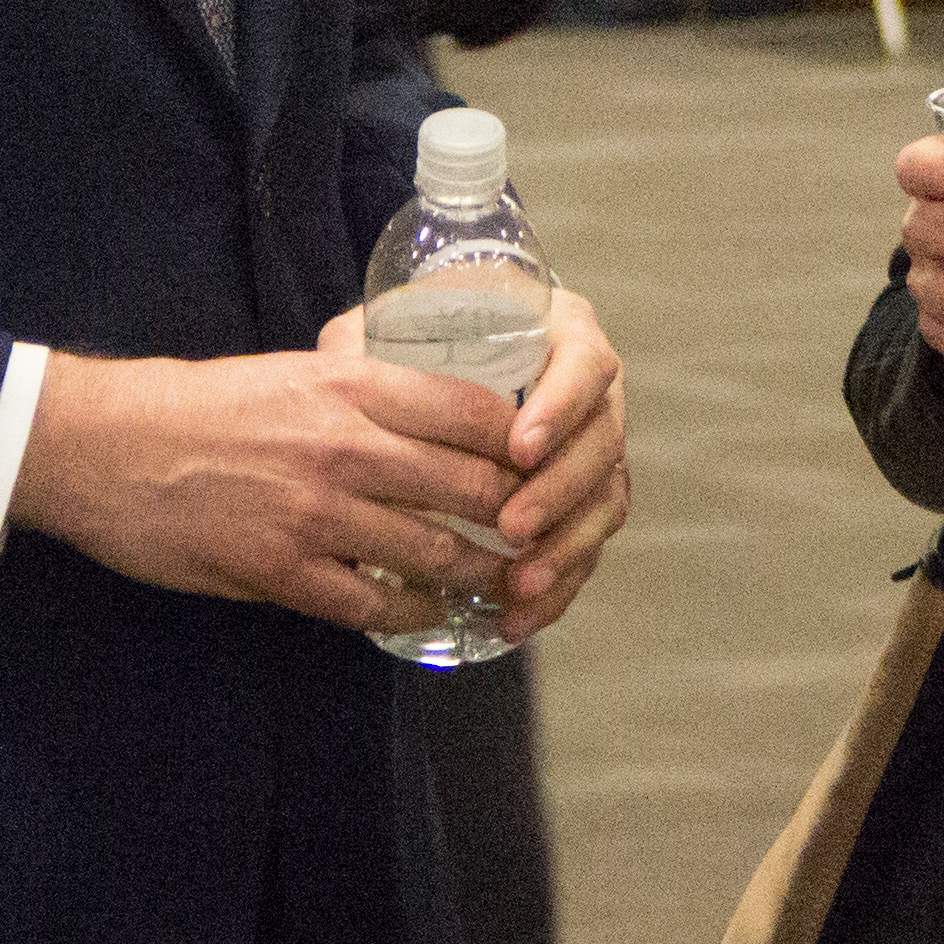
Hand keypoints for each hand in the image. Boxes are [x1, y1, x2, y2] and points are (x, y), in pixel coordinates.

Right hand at [12, 344, 536, 633]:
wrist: (108, 446)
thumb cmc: (204, 405)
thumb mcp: (299, 372)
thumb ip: (370, 394)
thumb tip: (441, 416)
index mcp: (355, 386)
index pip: (476, 412)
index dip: (529, 442)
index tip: (550, 462)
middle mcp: (348, 447)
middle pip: (474, 487)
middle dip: (523, 518)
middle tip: (546, 536)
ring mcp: (316, 514)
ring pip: (436, 552)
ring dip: (481, 575)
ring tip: (508, 584)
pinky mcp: (282, 570)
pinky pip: (373, 603)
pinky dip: (412, 611)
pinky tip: (430, 612)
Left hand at [324, 283, 632, 637]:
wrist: (439, 368)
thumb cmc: (415, 339)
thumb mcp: (388, 328)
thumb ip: (368, 340)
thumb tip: (338, 369)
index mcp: (565, 333)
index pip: (587, 365)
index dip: (563, 409)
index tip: (519, 449)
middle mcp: (593, 391)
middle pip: (604, 441)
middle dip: (561, 491)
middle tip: (511, 527)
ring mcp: (595, 449)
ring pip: (605, 500)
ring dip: (567, 547)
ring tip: (518, 584)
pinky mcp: (584, 501)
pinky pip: (589, 545)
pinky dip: (560, 584)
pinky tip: (519, 614)